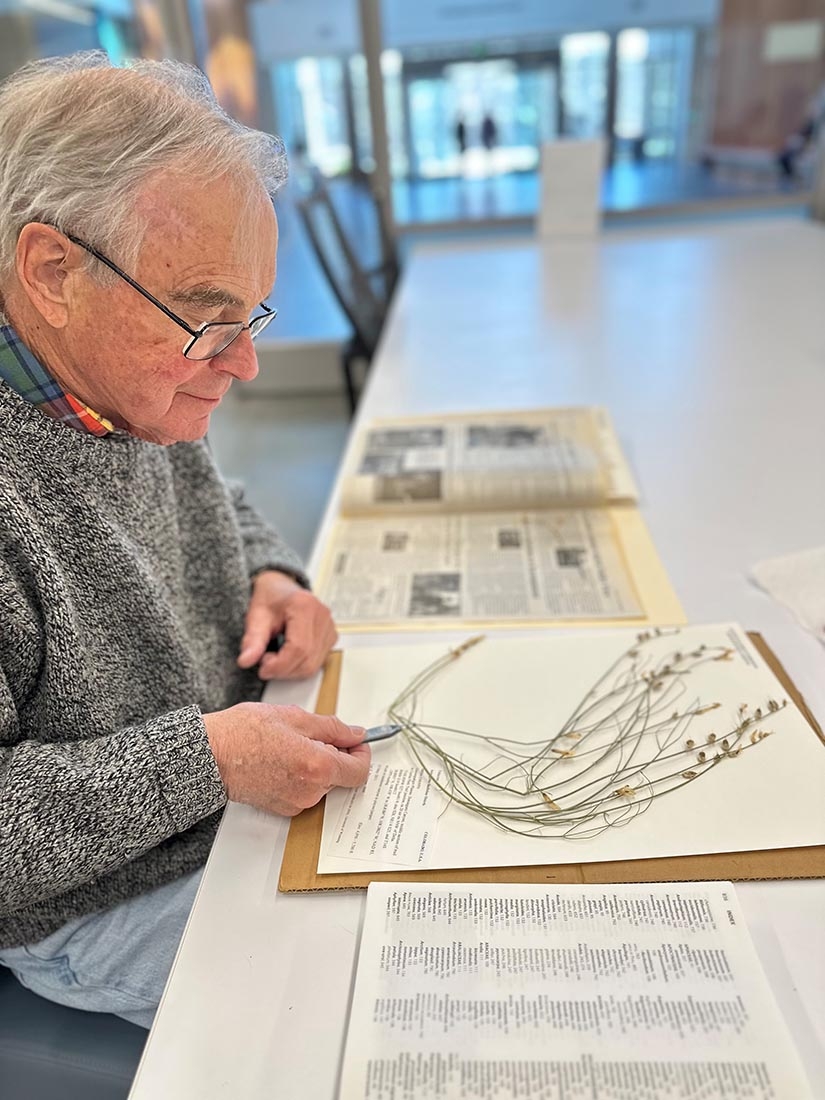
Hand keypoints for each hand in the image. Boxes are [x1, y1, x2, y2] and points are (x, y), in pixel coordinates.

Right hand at [204, 702, 369, 816]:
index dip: (361, 753)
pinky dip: (301, 776)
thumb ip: (332, 728)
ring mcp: (296, 802)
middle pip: (341, 776)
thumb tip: (355, 734)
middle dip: (335, 755)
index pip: (360, 771)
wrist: (211, 754)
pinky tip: (281, 760)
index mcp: (319, 766)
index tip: (355, 741)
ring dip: (316, 765)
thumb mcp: (295, 717)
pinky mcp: (282, 808)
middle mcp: (311, 791)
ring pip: (322, 783)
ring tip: (290, 746)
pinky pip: (305, 792)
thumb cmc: (244, 732)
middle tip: (313, 735)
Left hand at [237, 570, 337, 679]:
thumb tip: (246, 660)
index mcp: (304, 606)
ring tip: (274, 657)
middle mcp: (322, 616)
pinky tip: (286, 656)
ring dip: (290, 670)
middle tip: (265, 662)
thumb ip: (252, 639)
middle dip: (283, 670)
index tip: (263, 668)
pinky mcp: (331, 637)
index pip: (298, 648)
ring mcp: (329, 627)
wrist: (280, 587)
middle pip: (307, 660)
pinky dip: (299, 666)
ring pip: (313, 665)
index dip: (280, 665)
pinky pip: (317, 662)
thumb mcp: (256, 615)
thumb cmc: (270, 598)